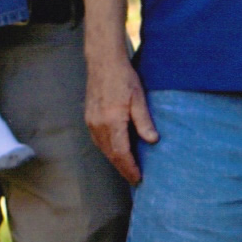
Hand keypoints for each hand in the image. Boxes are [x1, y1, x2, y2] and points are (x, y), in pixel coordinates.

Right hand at [86, 49, 156, 183]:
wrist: (103, 62)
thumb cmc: (123, 78)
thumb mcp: (139, 98)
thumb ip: (144, 121)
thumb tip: (152, 141)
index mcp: (112, 122)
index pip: (121, 153)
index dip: (130, 168)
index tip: (138, 178)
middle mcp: (98, 125)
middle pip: (110, 154)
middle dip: (123, 168)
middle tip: (135, 179)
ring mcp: (91, 122)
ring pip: (103, 149)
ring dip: (115, 160)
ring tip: (128, 169)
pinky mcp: (89, 118)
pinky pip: (99, 141)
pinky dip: (108, 150)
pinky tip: (117, 151)